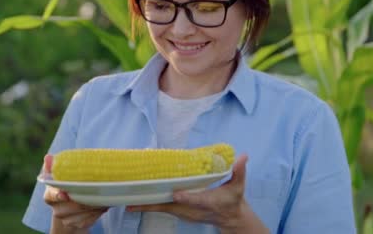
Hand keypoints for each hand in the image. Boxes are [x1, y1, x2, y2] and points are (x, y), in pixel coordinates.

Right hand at [42, 154, 107, 232]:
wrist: (69, 207)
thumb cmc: (65, 186)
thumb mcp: (59, 175)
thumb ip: (54, 166)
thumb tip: (48, 157)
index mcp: (49, 195)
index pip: (52, 196)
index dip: (59, 195)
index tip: (65, 194)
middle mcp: (56, 209)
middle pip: (73, 205)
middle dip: (87, 197)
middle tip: (100, 189)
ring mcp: (66, 219)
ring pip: (83, 213)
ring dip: (96, 206)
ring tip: (104, 197)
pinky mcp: (75, 225)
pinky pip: (89, 220)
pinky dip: (97, 213)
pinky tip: (102, 206)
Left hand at [127, 155, 267, 233]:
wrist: (229, 217)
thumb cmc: (233, 200)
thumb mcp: (238, 186)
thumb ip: (239, 171)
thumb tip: (243, 156)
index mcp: (208, 202)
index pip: (197, 201)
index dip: (187, 198)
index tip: (177, 195)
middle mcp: (193, 210)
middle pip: (170, 208)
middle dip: (153, 204)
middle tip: (133, 201)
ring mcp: (185, 212)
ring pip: (163, 208)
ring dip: (147, 205)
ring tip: (128, 202)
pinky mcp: (180, 211)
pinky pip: (163, 207)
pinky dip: (150, 204)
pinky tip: (136, 200)